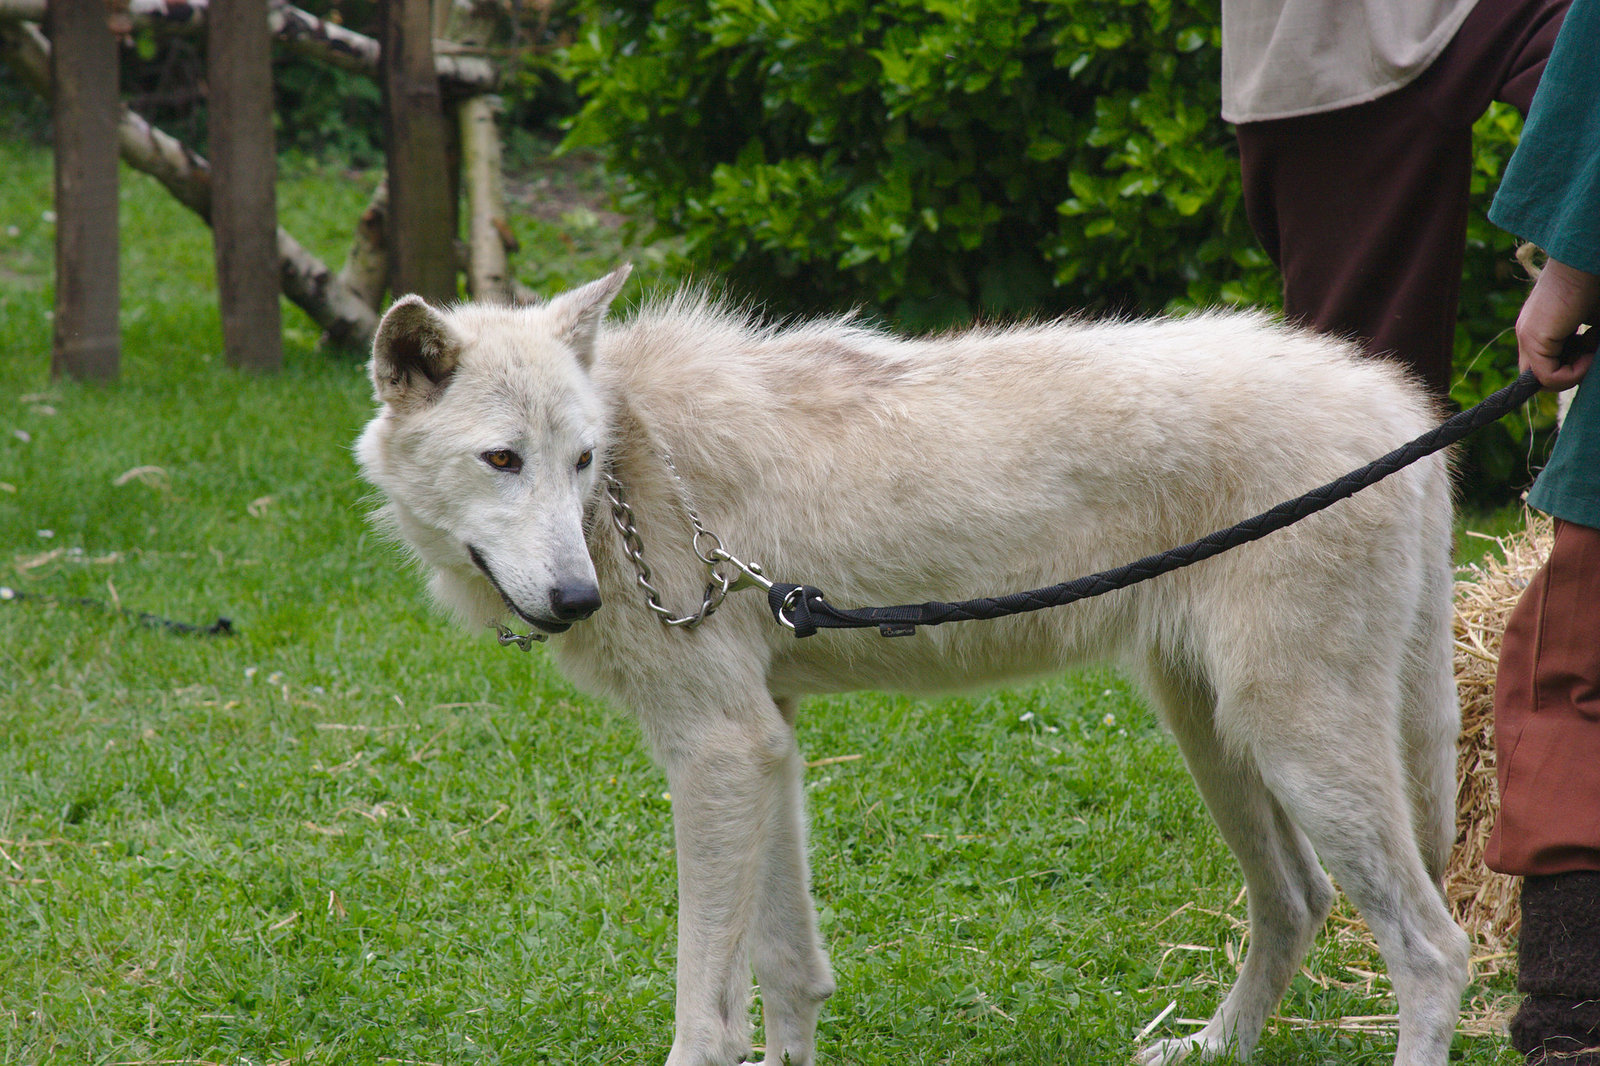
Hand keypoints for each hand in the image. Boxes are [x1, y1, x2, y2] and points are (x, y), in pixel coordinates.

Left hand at [1515, 257, 1599, 389]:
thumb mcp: (1592, 319)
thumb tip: (1589, 359)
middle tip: (1591, 351)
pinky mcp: (1534, 337)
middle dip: (1571, 373)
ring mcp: (1528, 336)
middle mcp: (1529, 333)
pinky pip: (1548, 377)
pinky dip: (1574, 373)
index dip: (1570, 368)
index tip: (1590, 351)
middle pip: (1542, 376)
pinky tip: (1590, 350)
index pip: (1545, 364)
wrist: (1586, 258)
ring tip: (1593, 343)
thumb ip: (1586, 341)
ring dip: (1576, 371)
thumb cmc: (1594, 283)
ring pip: (1544, 380)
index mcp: (1540, 327)